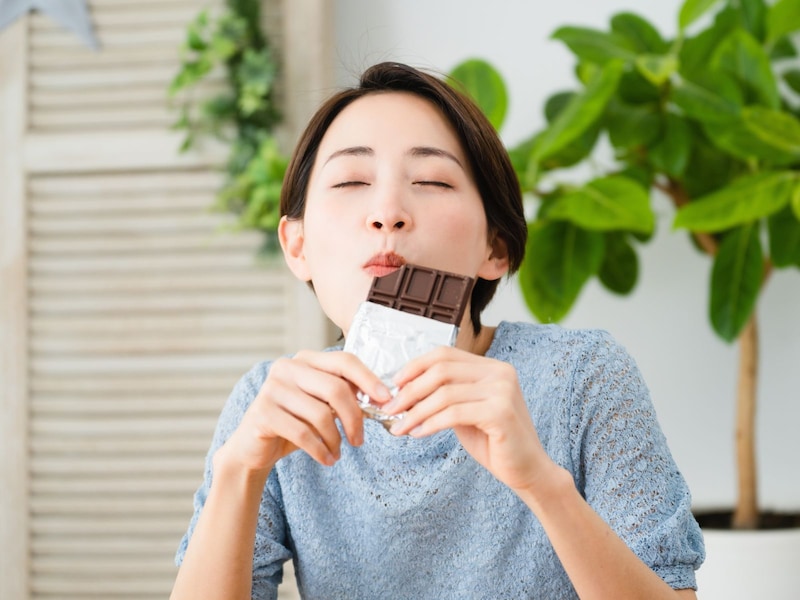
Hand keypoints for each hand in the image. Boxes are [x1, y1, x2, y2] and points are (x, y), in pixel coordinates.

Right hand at [218, 350, 390, 473]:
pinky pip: (303, 433)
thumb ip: (343, 397)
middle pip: (336, 388)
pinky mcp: (262, 413)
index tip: (386, 399)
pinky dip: (321, 450)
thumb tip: (381, 398)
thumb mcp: (321, 406)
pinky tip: (328, 460)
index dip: (369, 379)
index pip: (344, 361)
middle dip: (354, 418)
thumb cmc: (294, 424)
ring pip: (321, 414)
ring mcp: (272, 388)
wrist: (253, 448)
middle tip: (359, 440)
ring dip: (336, 439)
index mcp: (305, 359)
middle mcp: (286, 367)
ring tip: (338, 452)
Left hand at [383, 346, 553, 491]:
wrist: (528, 471)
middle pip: (441, 370)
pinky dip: (429, 423)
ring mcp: (503, 391)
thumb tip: (404, 391)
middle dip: (410, 390)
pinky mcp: (500, 413)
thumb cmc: (495, 442)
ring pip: (444, 393)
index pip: (445, 354)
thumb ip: (444, 396)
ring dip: (415, 411)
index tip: (395, 384)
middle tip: (390, 408)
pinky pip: (453, 414)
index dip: (415, 366)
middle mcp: (500, 373)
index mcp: (492, 367)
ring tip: (399, 426)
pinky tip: (417, 433)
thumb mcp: (466, 412)